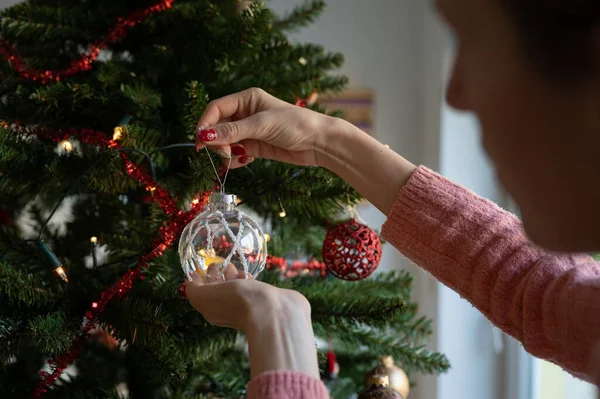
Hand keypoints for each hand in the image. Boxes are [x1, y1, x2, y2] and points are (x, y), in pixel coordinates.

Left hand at [182, 265, 319, 377]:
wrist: (273, 311)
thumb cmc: (237, 302)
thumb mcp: (206, 296)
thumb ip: (194, 290)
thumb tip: (190, 283)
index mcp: (212, 310)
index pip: (201, 294)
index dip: (198, 281)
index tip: (197, 268)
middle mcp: (227, 310)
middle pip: (217, 292)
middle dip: (214, 277)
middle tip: (215, 264)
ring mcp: (246, 305)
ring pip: (234, 289)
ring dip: (230, 276)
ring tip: (230, 265)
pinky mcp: (262, 300)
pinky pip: (250, 288)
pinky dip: (245, 280)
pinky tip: (247, 274)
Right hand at [195, 87, 337, 167]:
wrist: (319, 143)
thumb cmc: (295, 124)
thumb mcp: (261, 125)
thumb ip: (232, 131)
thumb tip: (204, 136)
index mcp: (246, 99)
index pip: (216, 109)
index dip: (205, 123)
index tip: (200, 140)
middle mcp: (246, 113)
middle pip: (218, 126)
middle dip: (216, 141)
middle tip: (222, 153)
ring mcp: (250, 131)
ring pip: (225, 142)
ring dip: (225, 152)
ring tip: (234, 158)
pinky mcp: (256, 146)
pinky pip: (236, 153)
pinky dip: (235, 159)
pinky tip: (244, 161)